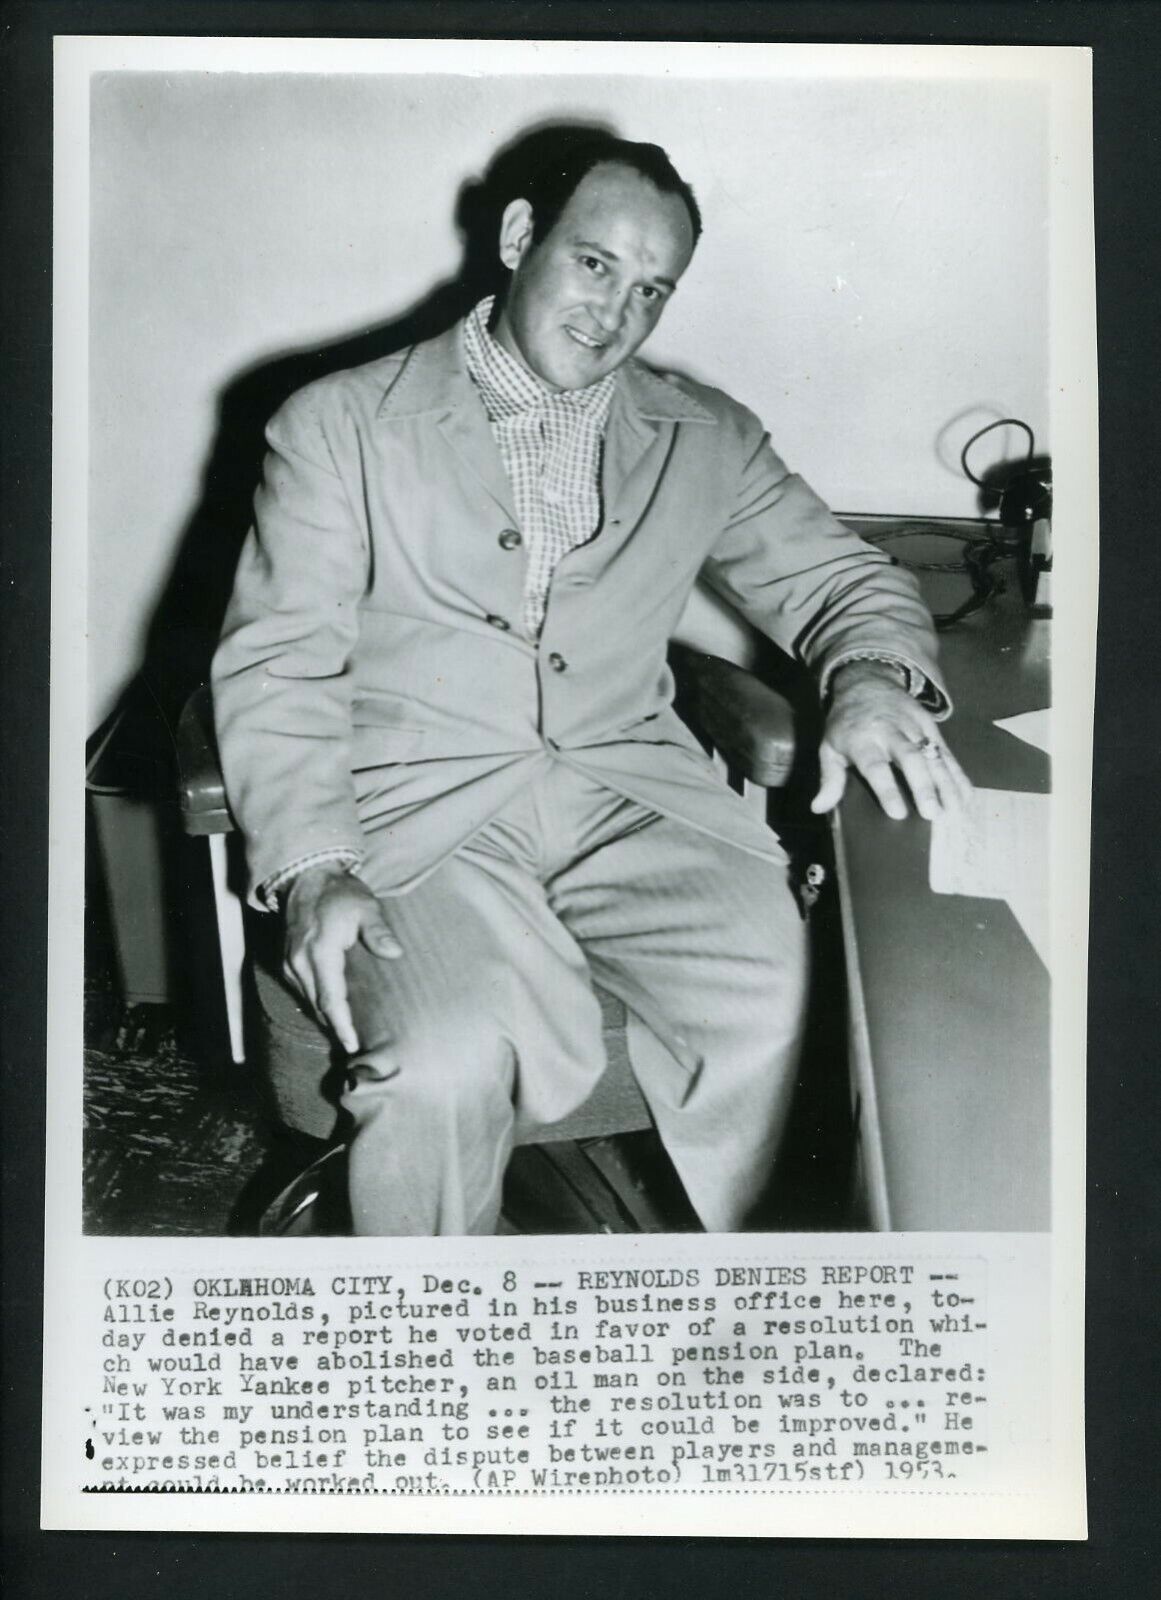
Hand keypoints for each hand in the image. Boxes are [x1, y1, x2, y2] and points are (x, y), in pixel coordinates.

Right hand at [283, 864, 401, 1052]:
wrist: (306, 876)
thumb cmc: (339, 893)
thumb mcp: (365, 907)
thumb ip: (378, 932)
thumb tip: (394, 953)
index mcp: (321, 952)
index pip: (331, 999)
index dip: (342, 1025)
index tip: (352, 1044)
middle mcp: (300, 961)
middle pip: (318, 1005)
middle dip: (334, 1027)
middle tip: (353, 1047)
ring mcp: (290, 961)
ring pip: (307, 999)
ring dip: (324, 1016)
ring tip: (344, 1035)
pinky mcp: (287, 959)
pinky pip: (301, 989)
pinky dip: (315, 1001)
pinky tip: (330, 1010)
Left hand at [811, 662, 971, 820]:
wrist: (867, 683)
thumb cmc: (846, 724)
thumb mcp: (829, 747)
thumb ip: (829, 779)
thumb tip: (818, 808)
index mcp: (862, 739)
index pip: (875, 766)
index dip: (886, 789)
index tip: (898, 813)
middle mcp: (890, 732)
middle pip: (910, 758)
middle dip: (923, 786)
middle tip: (933, 814)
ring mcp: (914, 728)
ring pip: (933, 755)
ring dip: (946, 783)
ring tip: (955, 811)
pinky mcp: (931, 727)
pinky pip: (947, 752)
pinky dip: (958, 774)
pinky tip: (966, 796)